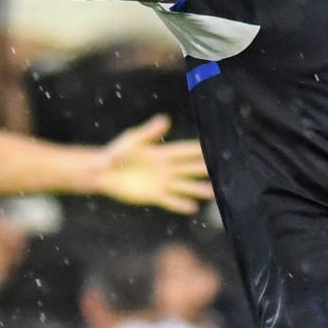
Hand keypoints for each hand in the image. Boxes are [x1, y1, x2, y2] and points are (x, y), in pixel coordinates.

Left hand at [94, 114, 213, 214]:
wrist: (104, 172)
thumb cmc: (117, 152)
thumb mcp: (133, 140)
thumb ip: (149, 132)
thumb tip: (166, 119)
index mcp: (162, 153)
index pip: (185, 151)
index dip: (199, 150)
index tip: (215, 147)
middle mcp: (166, 168)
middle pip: (189, 169)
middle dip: (205, 169)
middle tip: (223, 170)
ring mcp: (161, 183)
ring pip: (184, 186)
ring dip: (198, 189)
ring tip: (213, 192)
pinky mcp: (154, 196)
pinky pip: (170, 201)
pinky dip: (180, 204)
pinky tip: (193, 207)